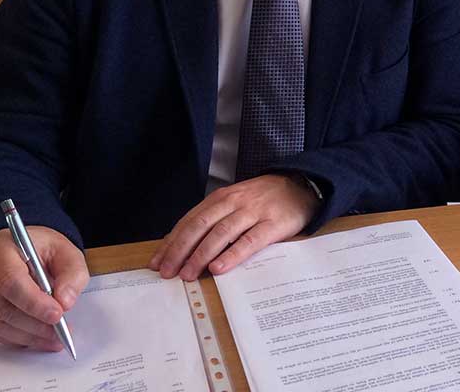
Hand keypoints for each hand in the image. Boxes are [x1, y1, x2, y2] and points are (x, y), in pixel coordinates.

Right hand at [0, 226, 87, 350]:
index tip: (57, 316)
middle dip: (34, 325)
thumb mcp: (64, 252)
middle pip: (2, 306)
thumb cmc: (37, 249)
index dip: (34, 303)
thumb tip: (65, 302)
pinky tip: (27, 337)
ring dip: (24, 336)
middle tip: (58, 334)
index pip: (11, 280)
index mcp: (0, 246)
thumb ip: (71, 274)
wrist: (12, 247)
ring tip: (48, 339)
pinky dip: (7, 338)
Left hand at [149, 174, 319, 280]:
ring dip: (200, 255)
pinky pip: (249, 241)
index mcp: (221, 198)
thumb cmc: (265, 198)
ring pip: (221, 234)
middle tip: (167, 272)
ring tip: (188, 275)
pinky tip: (219, 268)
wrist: (302, 184)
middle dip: (180, 250)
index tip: (156, 262)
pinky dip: (232, 255)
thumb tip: (186, 246)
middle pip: (200, 226)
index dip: (171, 242)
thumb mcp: (236, 201)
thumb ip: (215, 218)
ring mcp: (254, 212)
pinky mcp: (273, 224)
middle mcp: (234, 202)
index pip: (190, 220)